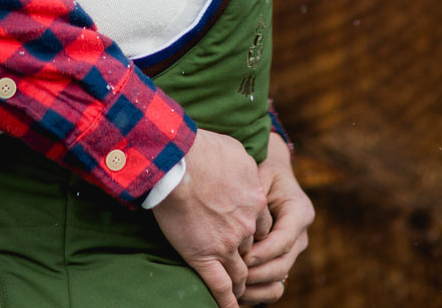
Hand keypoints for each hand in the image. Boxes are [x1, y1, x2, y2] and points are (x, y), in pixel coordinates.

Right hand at [153, 127, 268, 307]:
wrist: (178, 161)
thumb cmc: (204, 148)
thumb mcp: (237, 151)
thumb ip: (247, 168)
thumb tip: (245, 169)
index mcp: (255, 201)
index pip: (263, 228)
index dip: (255, 236)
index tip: (249, 241)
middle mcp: (246, 225)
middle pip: (252, 251)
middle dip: (249, 261)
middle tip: (244, 268)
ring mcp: (227, 244)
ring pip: (240, 272)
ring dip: (240, 283)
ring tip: (238, 292)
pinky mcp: (205, 257)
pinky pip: (221, 287)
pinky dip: (227, 302)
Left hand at [240, 132, 314, 302]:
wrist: (271, 174)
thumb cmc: (262, 170)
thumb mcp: (260, 174)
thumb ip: (255, 194)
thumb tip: (242, 219)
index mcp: (299, 211)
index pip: (284, 238)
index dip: (265, 251)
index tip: (243, 257)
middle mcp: (300, 234)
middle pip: (283, 262)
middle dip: (258, 272)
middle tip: (235, 275)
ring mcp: (293, 249)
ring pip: (279, 276)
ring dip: (257, 285)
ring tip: (235, 288)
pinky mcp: (283, 258)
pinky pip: (275, 282)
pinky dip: (258, 291)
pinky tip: (239, 293)